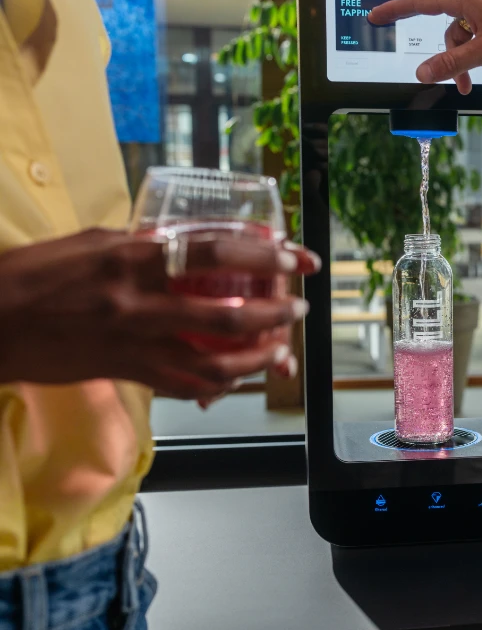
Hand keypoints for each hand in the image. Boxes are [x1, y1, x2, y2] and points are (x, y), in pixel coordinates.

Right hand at [0, 228, 319, 400]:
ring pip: (215, 363)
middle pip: (228, 316)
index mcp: (132, 259)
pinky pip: (186, 386)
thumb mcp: (92, 243)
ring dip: (258, 358)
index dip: (264, 256)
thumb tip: (188, 245)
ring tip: (281, 349)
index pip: (214, 253)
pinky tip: (238, 378)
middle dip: (275, 315)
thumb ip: (144, 246)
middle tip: (299, 308)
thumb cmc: (34, 275)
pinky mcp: (127, 373)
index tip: (296, 257)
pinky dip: (219, 384)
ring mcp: (135, 345)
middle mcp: (139, 304)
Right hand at [369, 0, 481, 93]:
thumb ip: (453, 63)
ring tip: (473, 80)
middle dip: (448, 58)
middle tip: (456, 82)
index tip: (377, 17)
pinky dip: (478, 50)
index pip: (420, 3)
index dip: (396, 11)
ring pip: (463, 35)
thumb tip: (423, 72)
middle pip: (446, 30)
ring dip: (465, 59)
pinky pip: (477, 32)